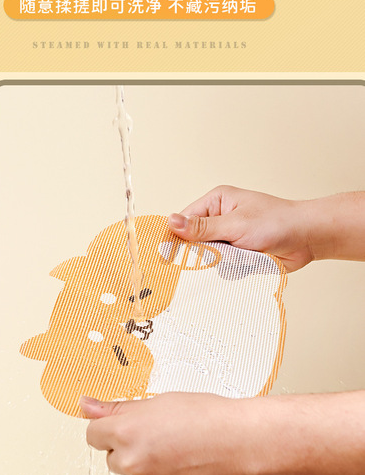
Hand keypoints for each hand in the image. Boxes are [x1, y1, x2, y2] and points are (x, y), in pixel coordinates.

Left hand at [82, 390, 364, 474]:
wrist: (241, 441)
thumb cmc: (207, 417)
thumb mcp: (158, 402)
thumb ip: (118, 409)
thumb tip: (86, 405)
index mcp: (126, 432)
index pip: (93, 435)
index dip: (109, 429)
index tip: (122, 427)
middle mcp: (132, 461)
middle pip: (113, 458)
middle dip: (129, 449)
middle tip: (161, 436)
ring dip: (149, 467)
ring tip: (181, 450)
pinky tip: (187, 467)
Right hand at [168, 186, 364, 271]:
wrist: (308, 238)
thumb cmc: (277, 222)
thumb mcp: (236, 224)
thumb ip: (203, 228)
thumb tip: (171, 222)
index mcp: (216, 202)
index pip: (184, 221)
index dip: (175, 239)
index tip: (166, 257)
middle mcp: (220, 219)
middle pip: (194, 242)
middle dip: (200, 255)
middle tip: (205, 263)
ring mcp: (229, 238)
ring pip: (208, 258)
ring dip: (216, 265)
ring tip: (230, 264)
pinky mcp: (238, 255)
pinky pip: (223, 268)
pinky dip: (228, 272)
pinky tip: (237, 271)